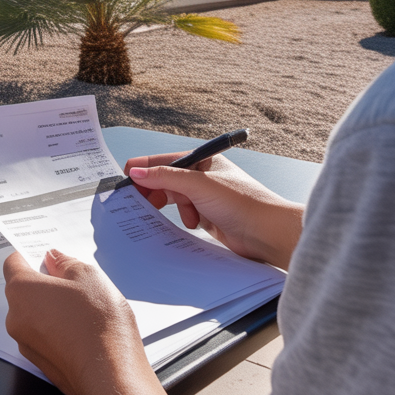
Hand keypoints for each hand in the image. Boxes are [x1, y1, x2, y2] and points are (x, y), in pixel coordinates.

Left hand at [4, 248, 141, 394]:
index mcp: (22, 290)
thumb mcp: (88, 276)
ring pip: (33, 315)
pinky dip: (55, 330)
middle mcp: (16, 318)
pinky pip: (43, 337)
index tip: (46, 256)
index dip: (29, 256)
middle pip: (23, 291)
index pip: (13, 263)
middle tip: (71, 281)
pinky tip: (81, 329)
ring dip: (50, 308)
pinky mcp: (41, 363)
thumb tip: (54, 259)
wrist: (112, 376)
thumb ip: (65, 263)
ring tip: (81, 308)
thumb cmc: (99, 325)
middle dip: (43, 283)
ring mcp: (27, 344)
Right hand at [125, 153, 303, 269]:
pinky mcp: (207, 216)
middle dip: (154, 191)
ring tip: (183, 214)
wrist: (269, 234)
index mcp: (201, 160)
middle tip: (141, 203)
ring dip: (172, 207)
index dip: (142, 170)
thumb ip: (165, 177)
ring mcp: (204, 197)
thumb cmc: (243, 203)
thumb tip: (135, 172)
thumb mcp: (198, 185)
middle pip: (165, 180)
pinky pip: (183, 214)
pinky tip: (194, 223)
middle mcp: (201, 176)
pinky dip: (184, 219)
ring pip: (173, 198)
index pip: (162, 160)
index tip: (124, 184)